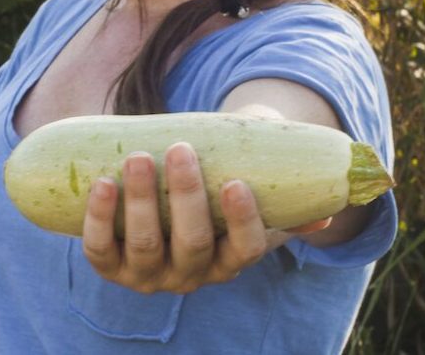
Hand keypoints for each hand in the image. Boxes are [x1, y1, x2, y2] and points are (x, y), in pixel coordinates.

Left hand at [82, 142, 271, 294]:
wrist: (165, 199)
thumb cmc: (218, 186)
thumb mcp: (252, 193)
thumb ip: (283, 193)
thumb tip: (324, 212)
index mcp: (232, 259)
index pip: (246, 248)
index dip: (242, 221)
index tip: (235, 183)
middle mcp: (192, 275)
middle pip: (193, 244)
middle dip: (186, 197)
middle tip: (179, 149)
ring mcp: (149, 275)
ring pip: (146, 246)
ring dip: (141, 202)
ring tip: (138, 158)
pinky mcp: (111, 266)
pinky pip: (102, 249)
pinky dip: (100, 218)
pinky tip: (102, 182)